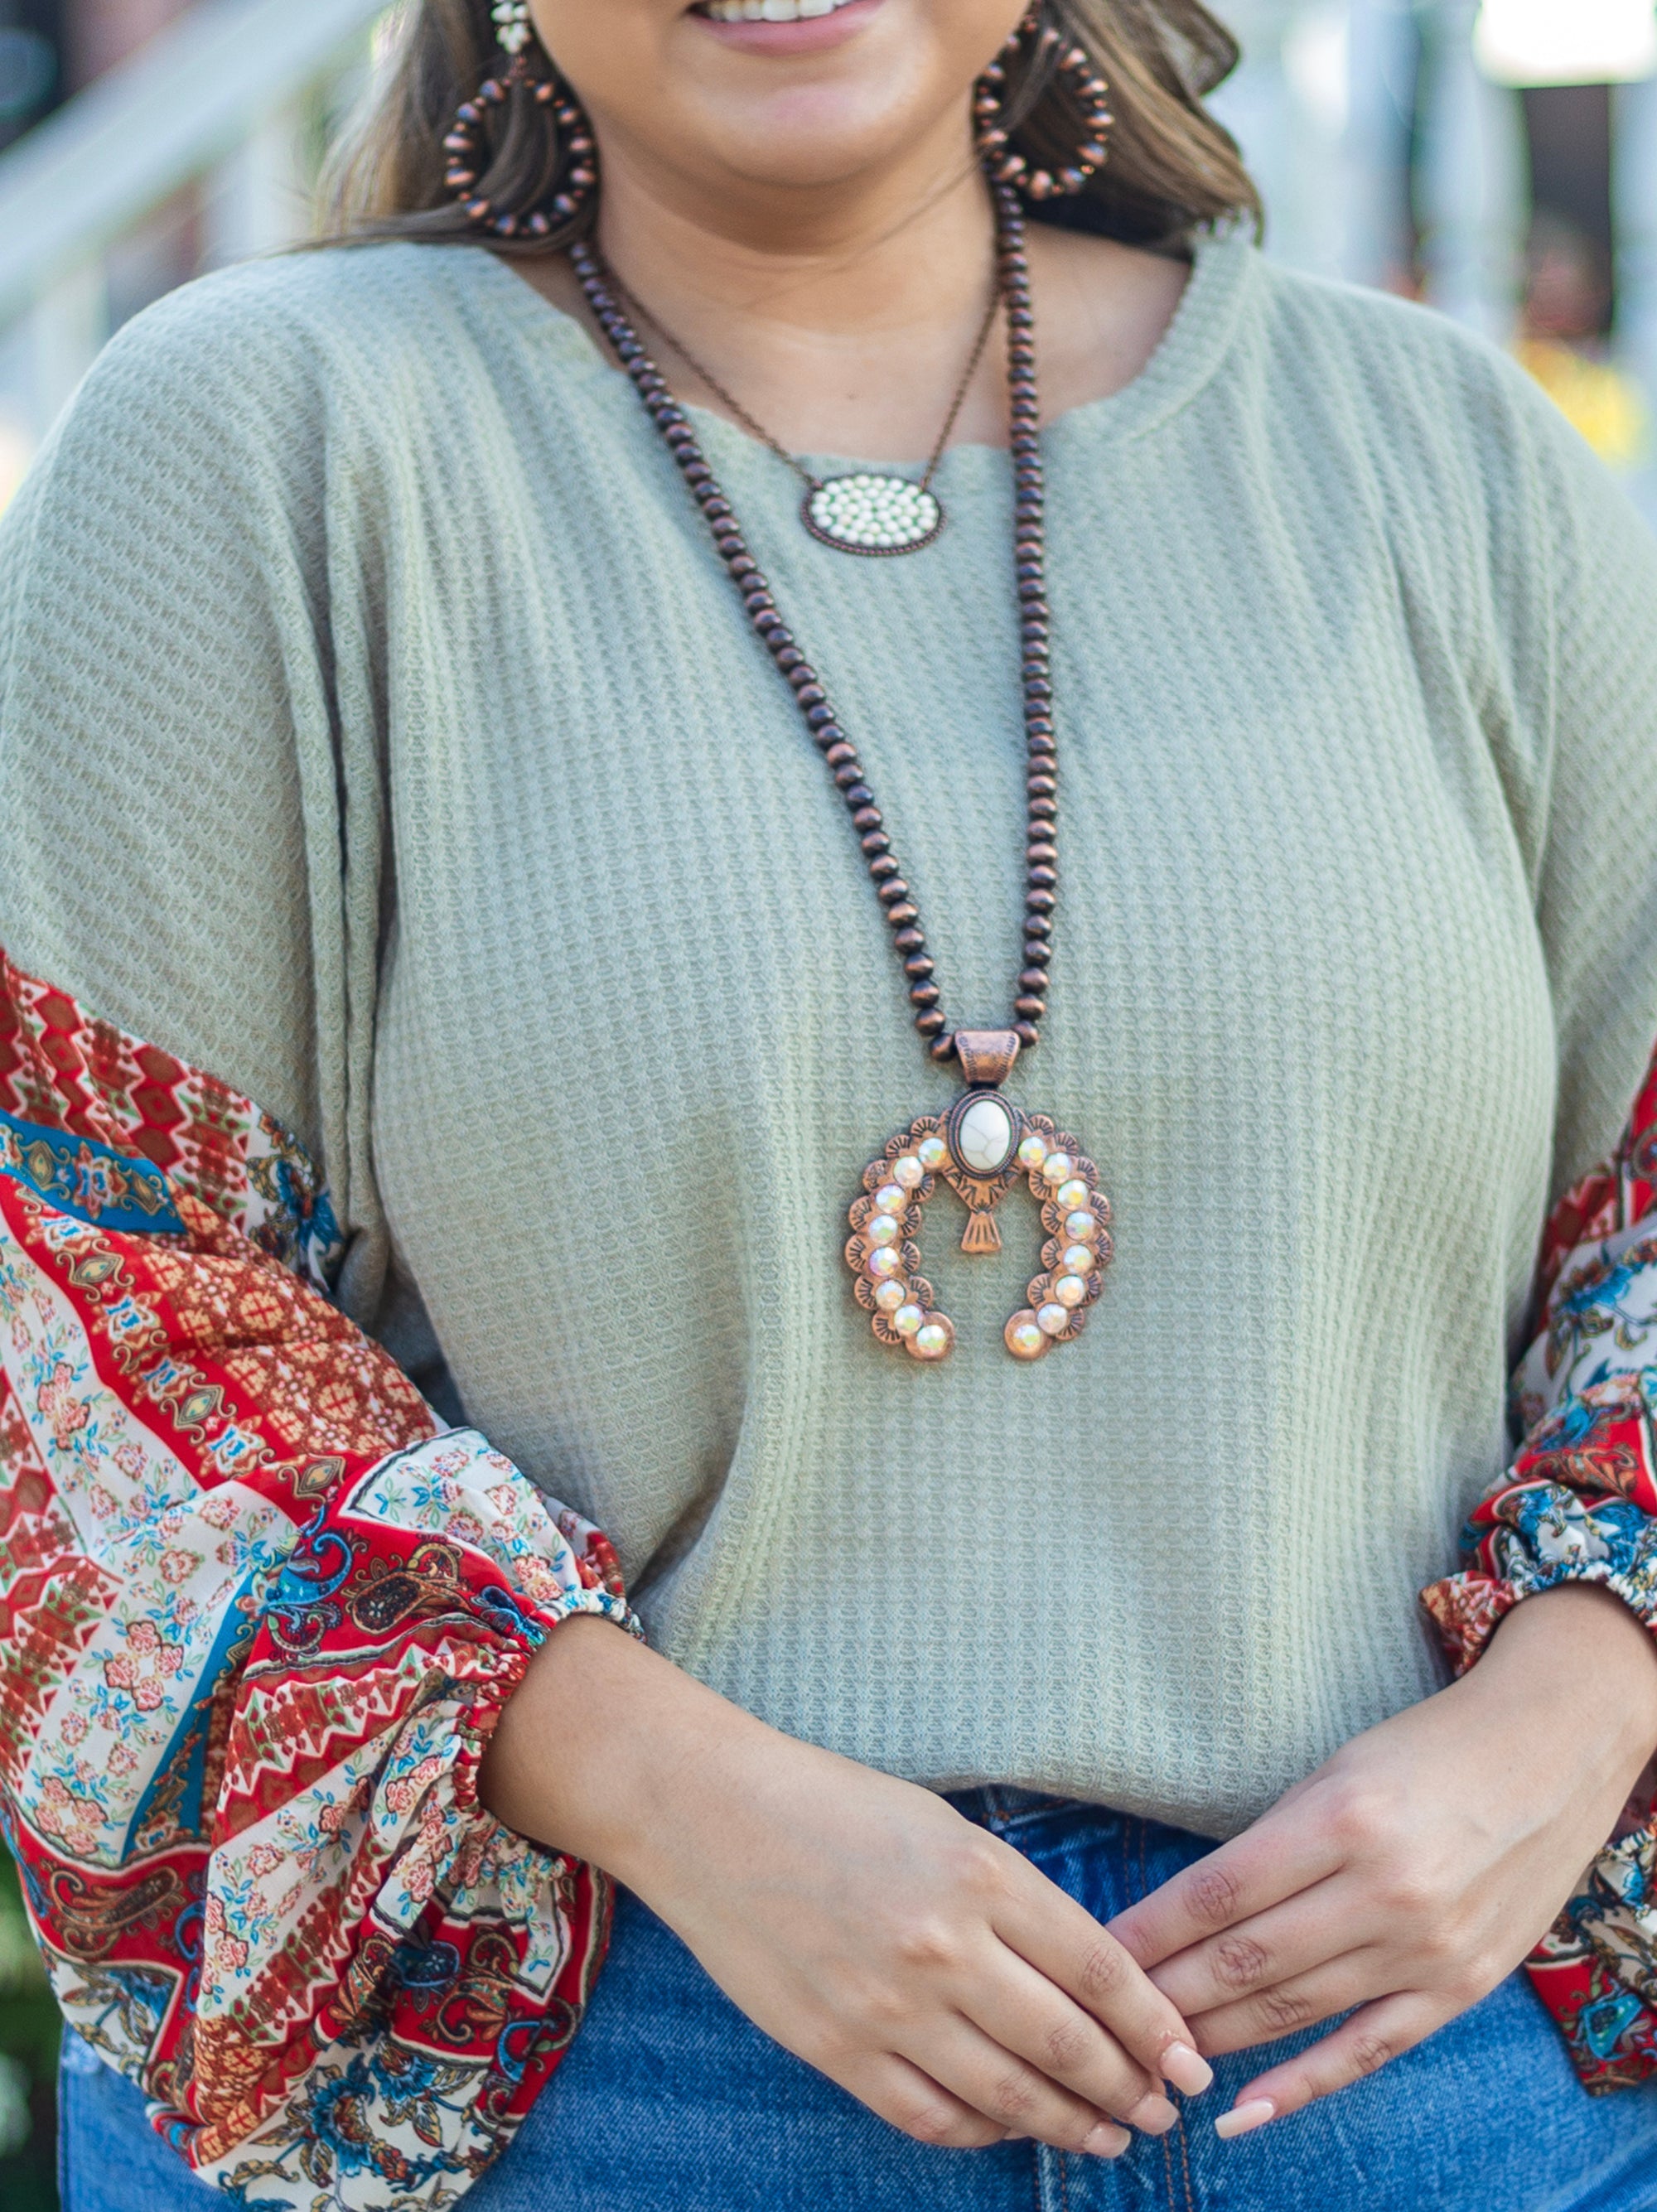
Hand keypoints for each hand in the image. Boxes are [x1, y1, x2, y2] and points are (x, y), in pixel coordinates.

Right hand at [481, 1618, 1212, 2155]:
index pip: (1100, 1971)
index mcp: (980, 1875)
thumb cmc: (832, 1803)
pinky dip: (984, 2133)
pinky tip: (1011, 2127)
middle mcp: (944, 1948)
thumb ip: (1012, 1898)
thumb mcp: (943, 1825)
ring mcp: (887, 2008)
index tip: (1189, 2058)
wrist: (709, 1815)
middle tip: (1164, 2110)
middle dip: (1131, 2087)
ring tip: (1110, 2134)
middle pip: (1068, 2045)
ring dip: (1072, 2123)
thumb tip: (1085, 1976)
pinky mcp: (837, 2050)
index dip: (1156, 2026)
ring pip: (1009, 2097)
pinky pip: (932, 2116)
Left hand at [1107, 1585, 1656, 2136]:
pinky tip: (1242, 2112)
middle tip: (1106, 2019)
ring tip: (1154, 2056)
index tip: (1098, 1954)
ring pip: (1293, 2010)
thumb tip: (1193, 1910)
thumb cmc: (1428, 1749)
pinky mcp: (1458, 1989)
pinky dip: (1299, 2087)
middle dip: (1166, 1996)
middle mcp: (1382, 1891)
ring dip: (1215, 2039)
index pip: (1218, 1893)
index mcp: (1341, 1820)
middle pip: (1246, 1960)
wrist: (1550, 1752)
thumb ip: (1274, 1841)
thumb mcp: (1338, 1770)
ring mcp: (1424, 1949)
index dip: (1150, 1931)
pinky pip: (1366, 2051)